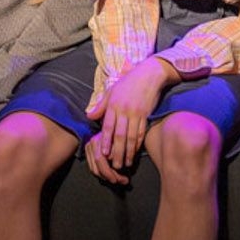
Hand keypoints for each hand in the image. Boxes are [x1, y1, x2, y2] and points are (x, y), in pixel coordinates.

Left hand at [86, 59, 175, 180]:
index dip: (105, 142)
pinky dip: (138, 143)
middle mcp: (124, 110)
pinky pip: (141, 131)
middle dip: (117, 152)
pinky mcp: (146, 114)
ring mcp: (136, 113)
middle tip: (115, 165)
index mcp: (114, 105)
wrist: (149, 74)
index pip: (108, 127)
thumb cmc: (128, 82)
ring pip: (131, 136)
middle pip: (119, 135)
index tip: (103, 154)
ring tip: (126, 163)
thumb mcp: (112, 90)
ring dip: (128, 152)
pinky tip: (135, 151)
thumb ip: (101, 105)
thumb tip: (89, 116)